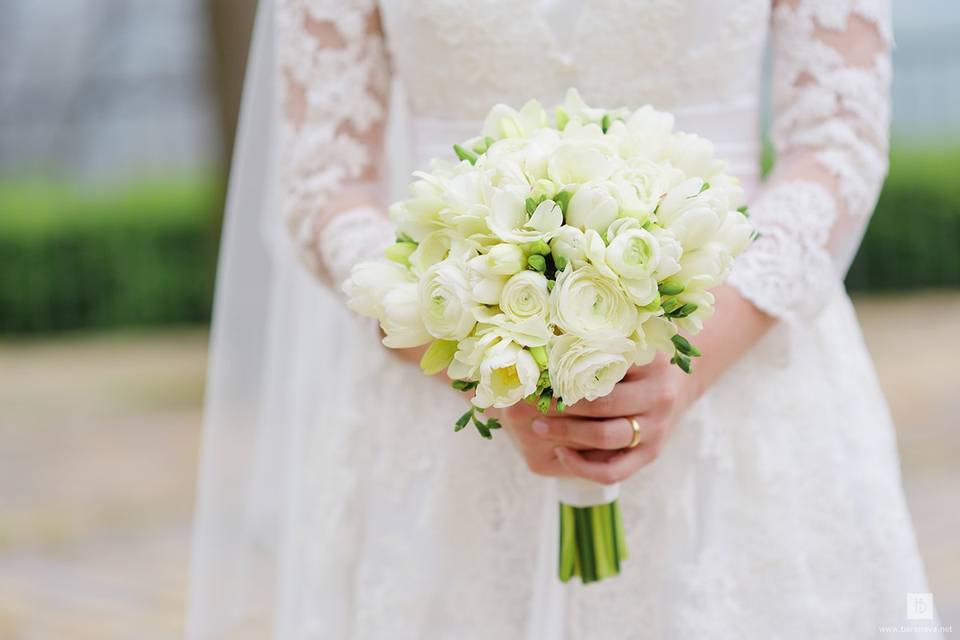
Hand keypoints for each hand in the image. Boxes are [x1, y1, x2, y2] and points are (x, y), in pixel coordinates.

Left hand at [499, 285, 773, 483]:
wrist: (676, 386)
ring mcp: (657, 427)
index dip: (567, 368)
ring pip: (607, 437)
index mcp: (651, 359)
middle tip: (524, 402)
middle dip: (560, 405)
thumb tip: (536, 321)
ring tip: (536, 426)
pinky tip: (560, 453)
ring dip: (566, 433)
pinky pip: (615, 469)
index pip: (607, 364)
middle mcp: (659, 394)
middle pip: (603, 404)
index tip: (535, 368)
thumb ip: (593, 331)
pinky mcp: (650, 454)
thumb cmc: (633, 358)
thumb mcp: (625, 335)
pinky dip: (584, 465)